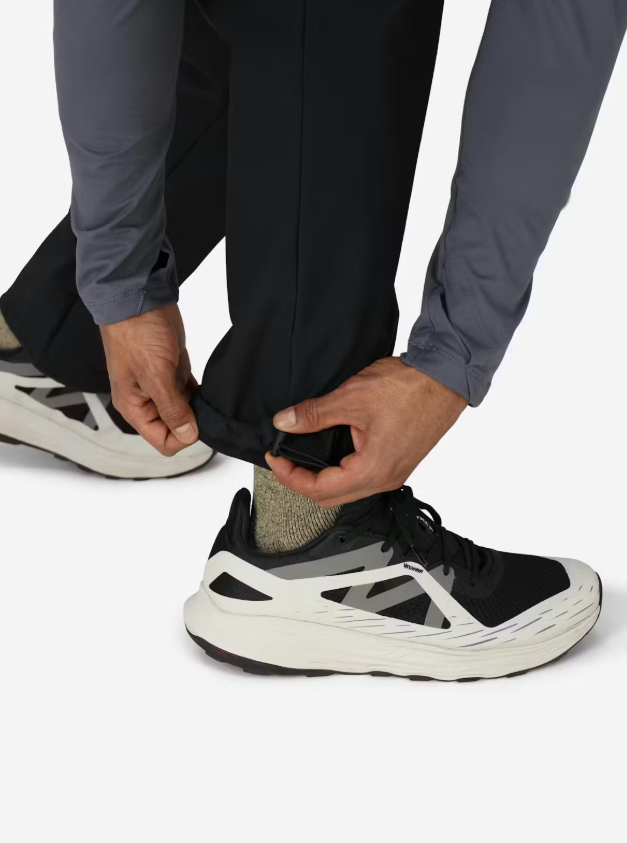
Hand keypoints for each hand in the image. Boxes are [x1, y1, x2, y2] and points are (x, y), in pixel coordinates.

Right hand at [100, 305, 199, 455]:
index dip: (183, 437)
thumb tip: (187, 434)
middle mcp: (146, 401)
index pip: (162, 441)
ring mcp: (161, 387)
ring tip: (205, 395)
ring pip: (184, 411)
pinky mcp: (173, 373)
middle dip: (191, 422)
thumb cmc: (136, 334)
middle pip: (174, 429)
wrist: (140, 300)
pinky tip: (206, 387)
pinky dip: (198, 394)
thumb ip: (171, 408)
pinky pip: (189, 393)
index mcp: (134, 407)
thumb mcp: (155, 375)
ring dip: (196, 408)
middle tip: (203, 406)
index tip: (197, 421)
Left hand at [265, 357, 466, 506]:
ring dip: (323, 477)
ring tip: (304, 453)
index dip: (290, 476)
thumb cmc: (409, 388)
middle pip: (332, 497)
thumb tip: (285, 423)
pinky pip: (364, 477)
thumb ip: (314, 414)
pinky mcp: (399, 462)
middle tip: (284, 459)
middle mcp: (385, 479)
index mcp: (372, 471)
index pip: (319, 490)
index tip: (275, 458)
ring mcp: (394, 473)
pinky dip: (342, 469)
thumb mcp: (351, 398)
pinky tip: (333, 449)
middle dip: (302, 481)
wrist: (446, 377)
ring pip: (348, 489)